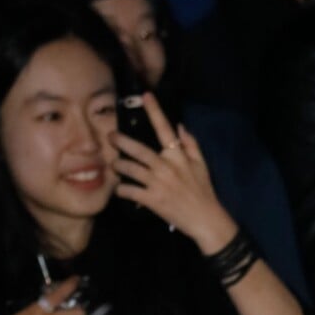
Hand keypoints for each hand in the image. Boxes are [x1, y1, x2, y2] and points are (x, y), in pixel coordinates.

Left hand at [112, 93, 237, 253]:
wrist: (205, 218)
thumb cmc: (203, 191)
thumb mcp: (201, 164)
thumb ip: (191, 144)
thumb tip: (180, 126)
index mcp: (179, 156)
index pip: (165, 129)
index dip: (155, 111)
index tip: (146, 96)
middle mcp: (166, 166)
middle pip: (138, 149)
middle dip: (121, 141)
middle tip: (110, 136)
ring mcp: (157, 183)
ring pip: (129, 169)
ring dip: (117, 166)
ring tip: (112, 164)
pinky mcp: (151, 200)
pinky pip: (129, 191)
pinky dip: (121, 190)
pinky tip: (120, 189)